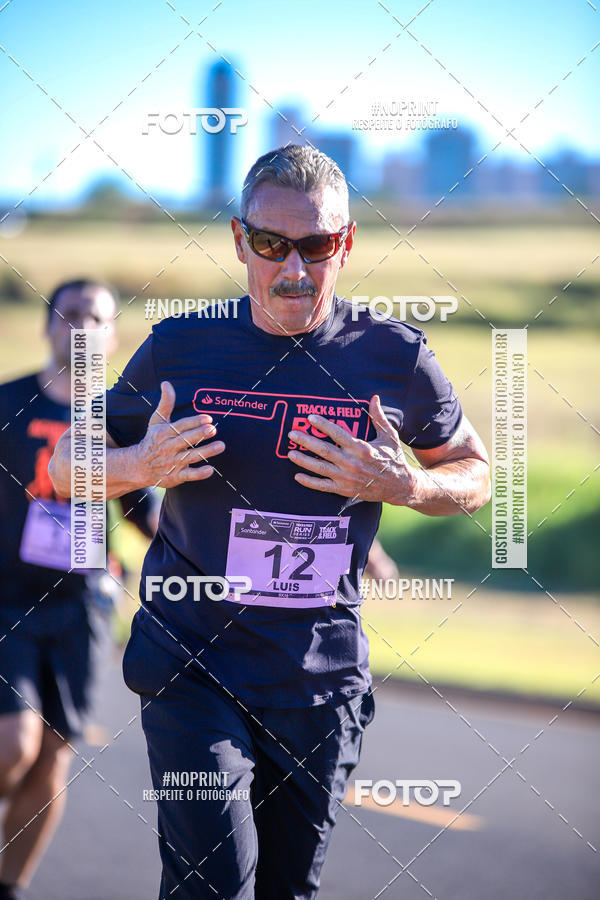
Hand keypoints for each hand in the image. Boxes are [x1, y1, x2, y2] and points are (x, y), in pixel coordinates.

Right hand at [134, 381, 224, 487]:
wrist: (139, 466)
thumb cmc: (153, 440)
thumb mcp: (156, 421)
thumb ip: (165, 403)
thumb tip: (166, 383)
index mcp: (164, 433)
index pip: (181, 426)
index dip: (194, 422)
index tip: (208, 418)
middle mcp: (168, 447)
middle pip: (186, 440)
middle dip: (199, 434)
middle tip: (213, 429)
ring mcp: (172, 463)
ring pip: (191, 456)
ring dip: (206, 451)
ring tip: (221, 445)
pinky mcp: (175, 476)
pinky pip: (188, 475)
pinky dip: (198, 473)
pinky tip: (210, 470)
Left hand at [288, 394, 416, 503]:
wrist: (399, 486)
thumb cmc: (393, 459)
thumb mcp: (389, 436)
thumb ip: (379, 418)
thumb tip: (374, 398)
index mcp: (361, 448)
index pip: (337, 434)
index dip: (322, 425)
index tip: (310, 418)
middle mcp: (352, 463)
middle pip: (324, 450)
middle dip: (306, 441)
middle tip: (292, 434)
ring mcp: (347, 478)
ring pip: (320, 468)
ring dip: (304, 460)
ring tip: (290, 453)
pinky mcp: (345, 489)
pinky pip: (323, 486)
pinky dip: (310, 482)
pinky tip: (297, 476)